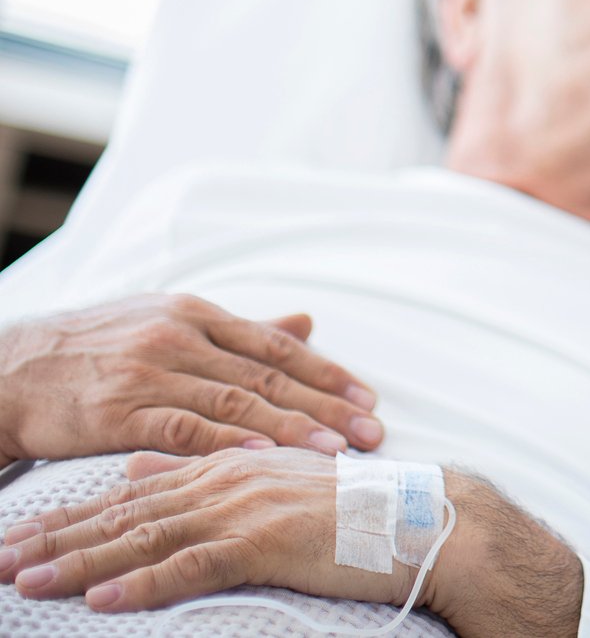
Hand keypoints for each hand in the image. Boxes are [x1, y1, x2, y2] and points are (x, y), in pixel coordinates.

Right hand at [0, 294, 383, 461]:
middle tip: (372, 432)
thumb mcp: (168, 322)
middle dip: (326, 406)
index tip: (368, 398)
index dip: (327, 373)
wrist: (7, 371)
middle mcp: (180, 336)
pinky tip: (261, 456)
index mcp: (196, 314)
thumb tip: (307, 320)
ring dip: (291, 428)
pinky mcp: (118, 410)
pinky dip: (226, 441)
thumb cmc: (94, 349)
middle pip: (268, 375)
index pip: (277, 346)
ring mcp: (149, 372)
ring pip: (235, 401)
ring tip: (335, 450)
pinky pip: (183, 428)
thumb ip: (240, 330)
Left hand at [0, 447, 410, 613]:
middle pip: (123, 512)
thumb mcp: (269, 481)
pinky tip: (102, 600)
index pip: (129, 491)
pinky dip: (144, 583)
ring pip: (145, 536)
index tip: (17, 532)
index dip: (69, 512)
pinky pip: (193, 565)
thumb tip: (139, 467)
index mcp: (224, 463)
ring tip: (25, 581)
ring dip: (79, 561)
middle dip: (54, 537)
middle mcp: (225, 479)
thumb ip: (202, 468)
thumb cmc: (350, 509)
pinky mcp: (265, 540)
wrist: (418, 520)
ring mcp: (244, 508)